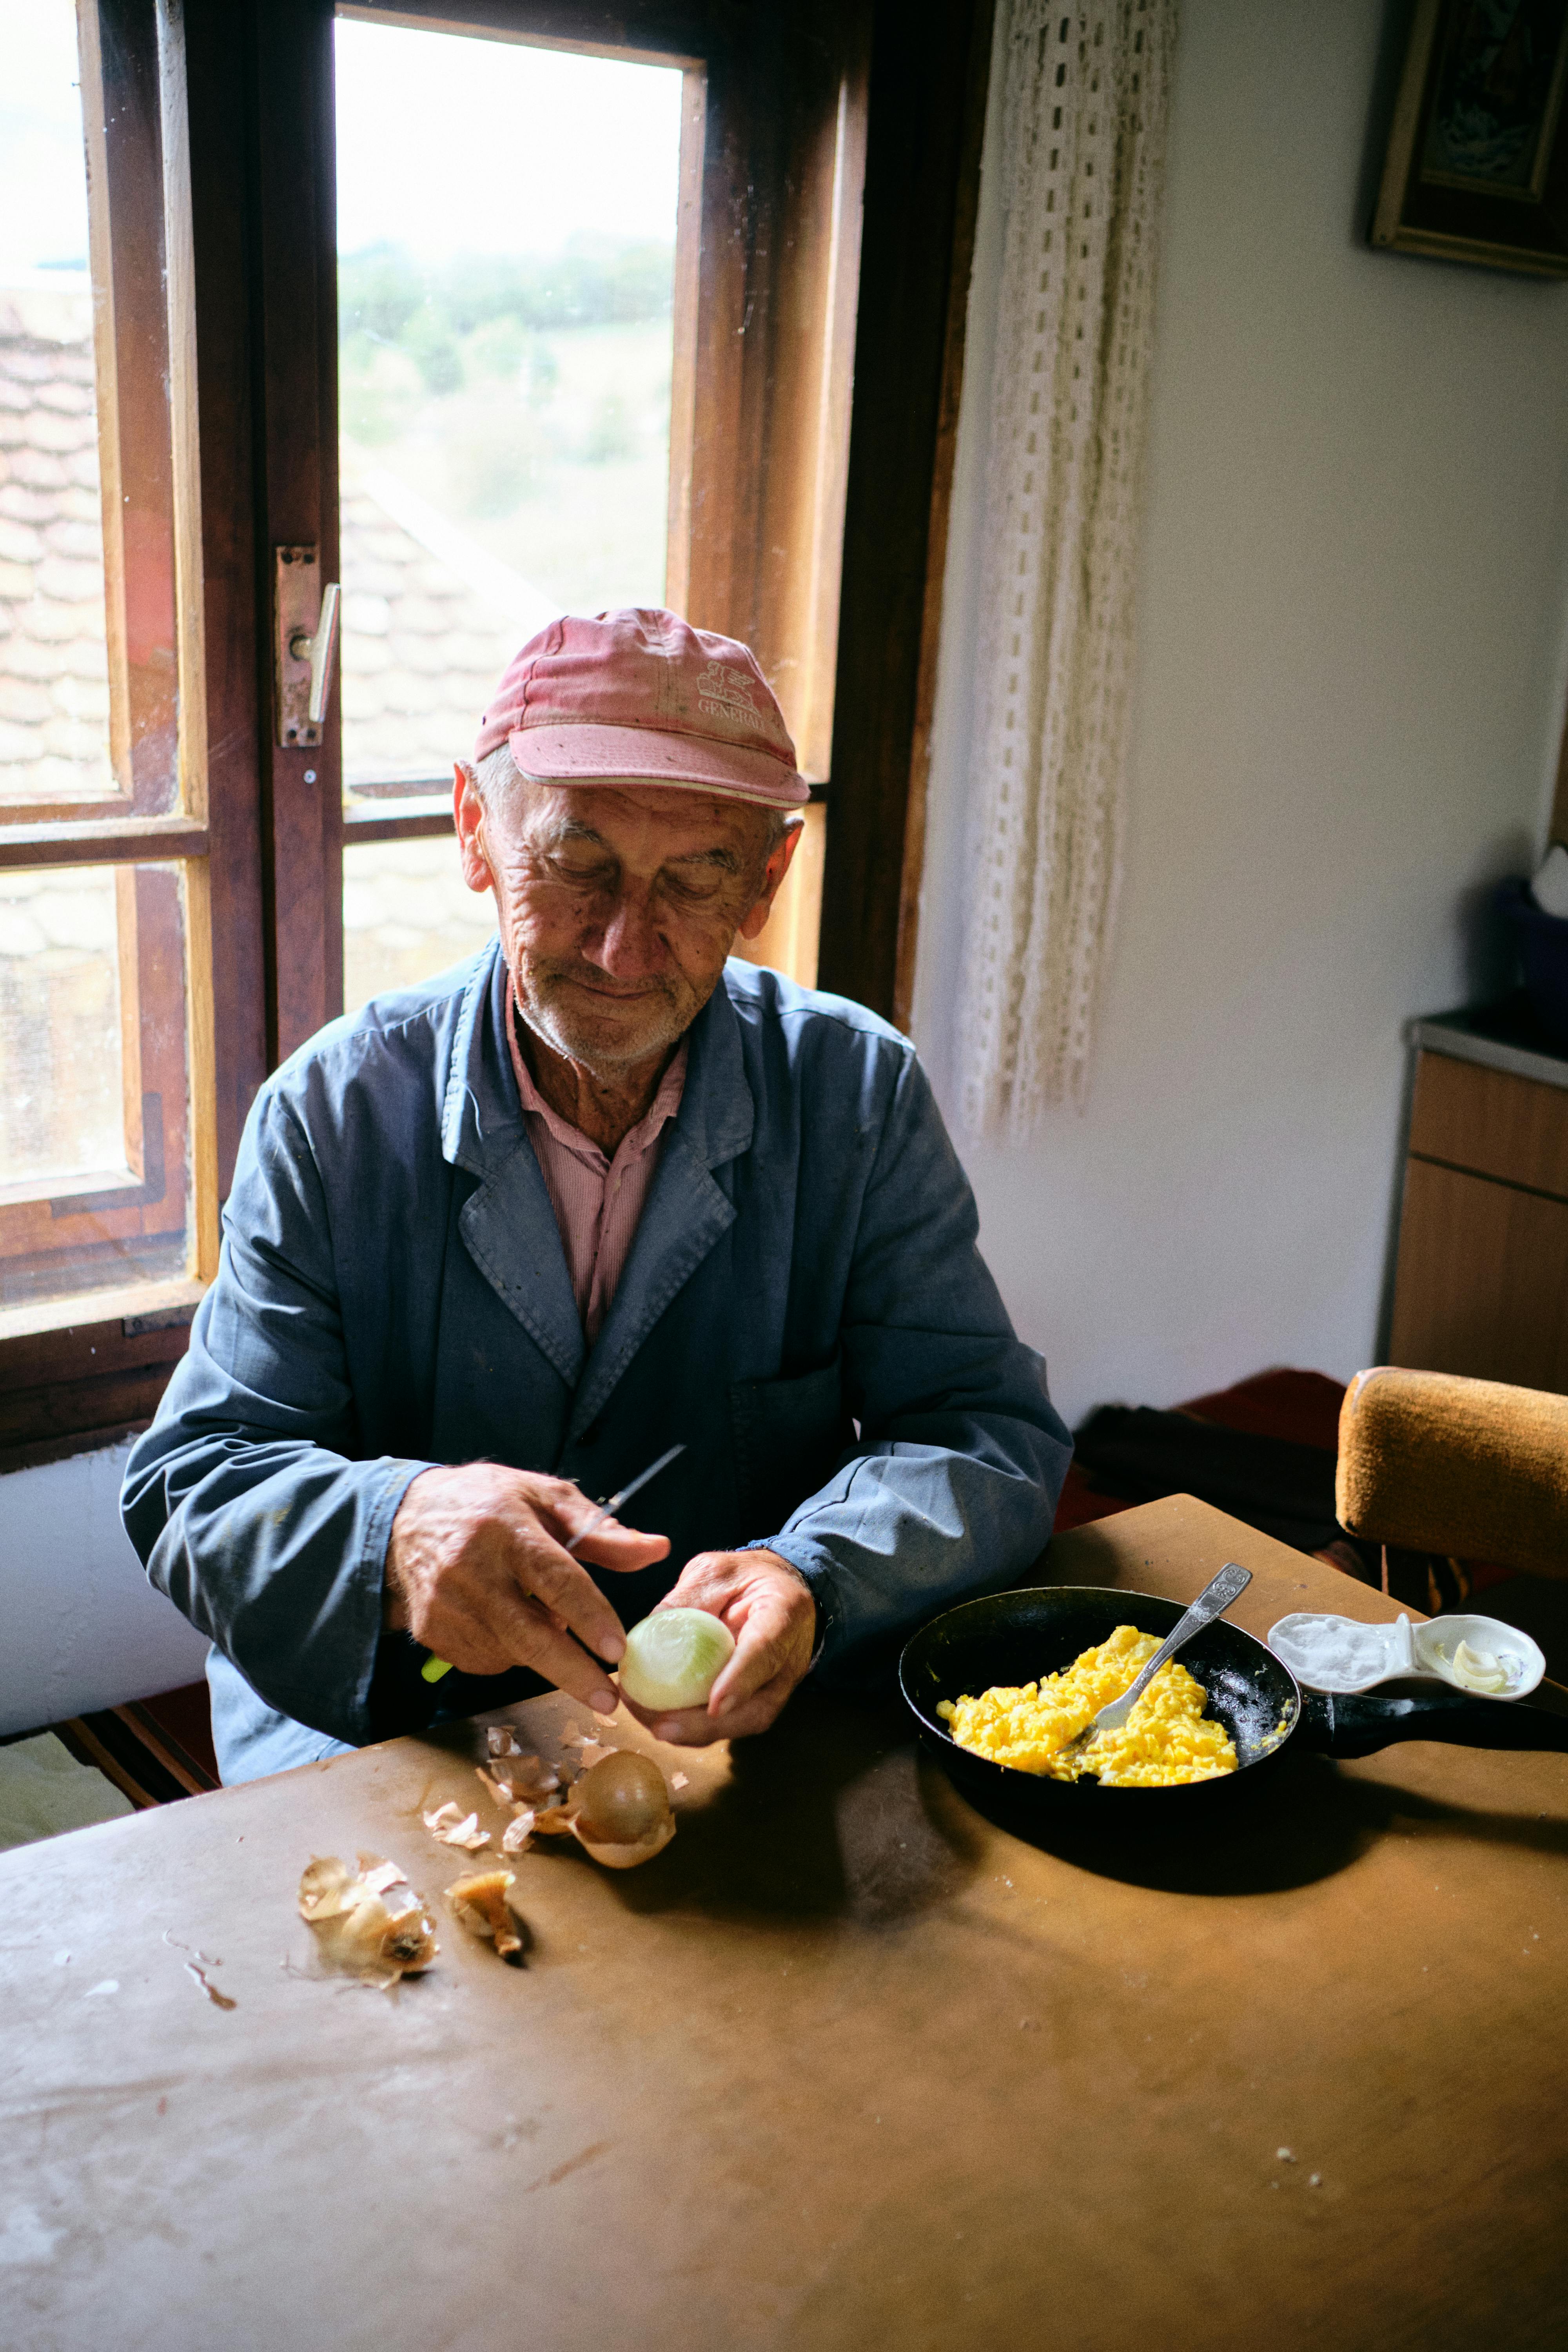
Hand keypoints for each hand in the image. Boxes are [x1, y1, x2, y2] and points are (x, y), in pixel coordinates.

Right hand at [385, 1463, 668, 1714]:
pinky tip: (503, 1618)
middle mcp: (470, 1570)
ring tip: (536, 1610)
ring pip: (511, 1652)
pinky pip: (486, 1659)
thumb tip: (656, 1549)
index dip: (588, 1616)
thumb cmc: (489, 1503)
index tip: (617, 1649)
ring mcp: (446, 1606)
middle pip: (529, 1634)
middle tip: (608, 1700)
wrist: (406, 1517)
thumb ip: (602, 1531)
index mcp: (505, 1529)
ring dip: (539, 1647)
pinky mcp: (431, 1631)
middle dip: (573, 1673)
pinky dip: (508, 1650)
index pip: (554, 1579)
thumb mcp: (545, 1498)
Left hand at [616, 1549, 815, 1745]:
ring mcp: (776, 1685)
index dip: (741, 1679)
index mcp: (783, 1612)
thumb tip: (648, 1635)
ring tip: (651, 1725)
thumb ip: (687, 1598)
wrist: (777, 1589)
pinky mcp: (758, 1699)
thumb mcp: (715, 1571)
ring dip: (696, 1732)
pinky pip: (731, 1722)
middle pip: (759, 1705)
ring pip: (745, 1722)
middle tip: (662, 1727)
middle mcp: (788, 1658)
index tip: (714, 1704)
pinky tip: (658, 1721)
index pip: (767, 1650)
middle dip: (709, 1725)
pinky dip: (695, 1729)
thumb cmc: (745, 1577)